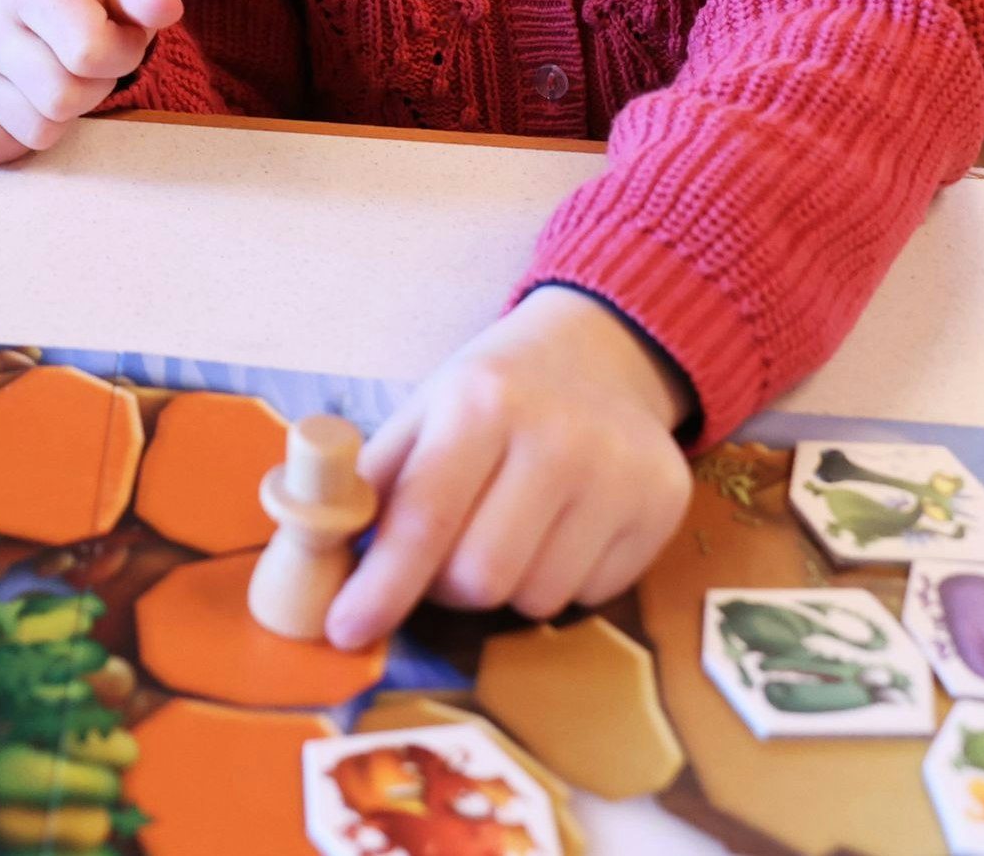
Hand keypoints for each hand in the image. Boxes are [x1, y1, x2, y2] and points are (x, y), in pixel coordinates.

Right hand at [0, 0, 182, 165]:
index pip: (91, 52)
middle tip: (84, 67)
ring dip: (62, 117)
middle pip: (64, 98)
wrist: (30, 12)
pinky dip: (19, 139)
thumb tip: (165, 8)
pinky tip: (24, 102)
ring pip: (37, 130)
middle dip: (92, 89)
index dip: (121, 56)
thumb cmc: (87, 3)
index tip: (115, 40)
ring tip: (56, 80)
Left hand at [324, 287, 697, 647]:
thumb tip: (319, 560)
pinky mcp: (664, 507)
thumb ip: (374, 484)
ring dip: (506, 584)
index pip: (424, 518)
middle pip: (481, 577)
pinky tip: (563, 528)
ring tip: (509, 528)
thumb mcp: (425, 411)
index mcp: (481, 403)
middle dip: (447, 586)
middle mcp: (559, 436)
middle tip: (444, 556)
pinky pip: (590, 596)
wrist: (602, 353)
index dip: (380, 586)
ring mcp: (619, 475)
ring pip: (536, 598)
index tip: (344, 629)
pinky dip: (561, 579)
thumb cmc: (495, 393)